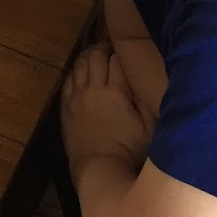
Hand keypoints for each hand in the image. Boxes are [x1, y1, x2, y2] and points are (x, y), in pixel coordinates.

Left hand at [61, 44, 152, 173]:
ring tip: (98, 53)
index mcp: (115, 92)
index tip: (130, 49)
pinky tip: (82, 69)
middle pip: (96, 56)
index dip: (123, 51)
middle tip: (114, 48)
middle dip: (105, 48)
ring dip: (89, 55)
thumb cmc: (130, 151)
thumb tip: (146, 76)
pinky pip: (69, 78)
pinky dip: (76, 69)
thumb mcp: (151, 128)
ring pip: (79, 64)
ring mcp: (76, 96)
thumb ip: (148, 99)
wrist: (98, 169)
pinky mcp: (65, 105)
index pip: (117, 59)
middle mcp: (92, 89)